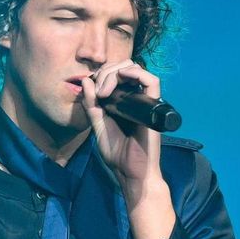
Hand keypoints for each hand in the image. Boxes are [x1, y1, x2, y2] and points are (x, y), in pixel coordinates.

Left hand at [79, 60, 163, 192]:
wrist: (130, 172)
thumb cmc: (117, 154)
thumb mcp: (98, 126)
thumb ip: (92, 105)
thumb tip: (86, 80)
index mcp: (123, 101)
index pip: (116, 73)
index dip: (102, 74)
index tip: (91, 90)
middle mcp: (135, 97)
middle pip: (125, 66)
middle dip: (107, 71)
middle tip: (98, 91)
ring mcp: (145, 101)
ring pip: (135, 68)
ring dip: (116, 73)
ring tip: (104, 92)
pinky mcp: (153, 106)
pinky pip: (151, 80)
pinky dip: (135, 73)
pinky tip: (119, 83)